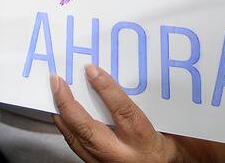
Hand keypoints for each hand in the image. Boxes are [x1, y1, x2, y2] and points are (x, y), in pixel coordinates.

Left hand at [50, 66, 180, 161]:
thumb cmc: (168, 154)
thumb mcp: (170, 128)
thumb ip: (149, 105)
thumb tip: (127, 79)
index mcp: (143, 140)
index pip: (123, 111)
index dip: (106, 89)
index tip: (91, 69)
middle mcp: (122, 154)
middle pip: (88, 129)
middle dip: (68, 104)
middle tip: (57, 82)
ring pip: (77, 140)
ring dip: (63, 115)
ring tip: (54, 94)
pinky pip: (77, 148)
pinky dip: (67, 130)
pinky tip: (63, 117)